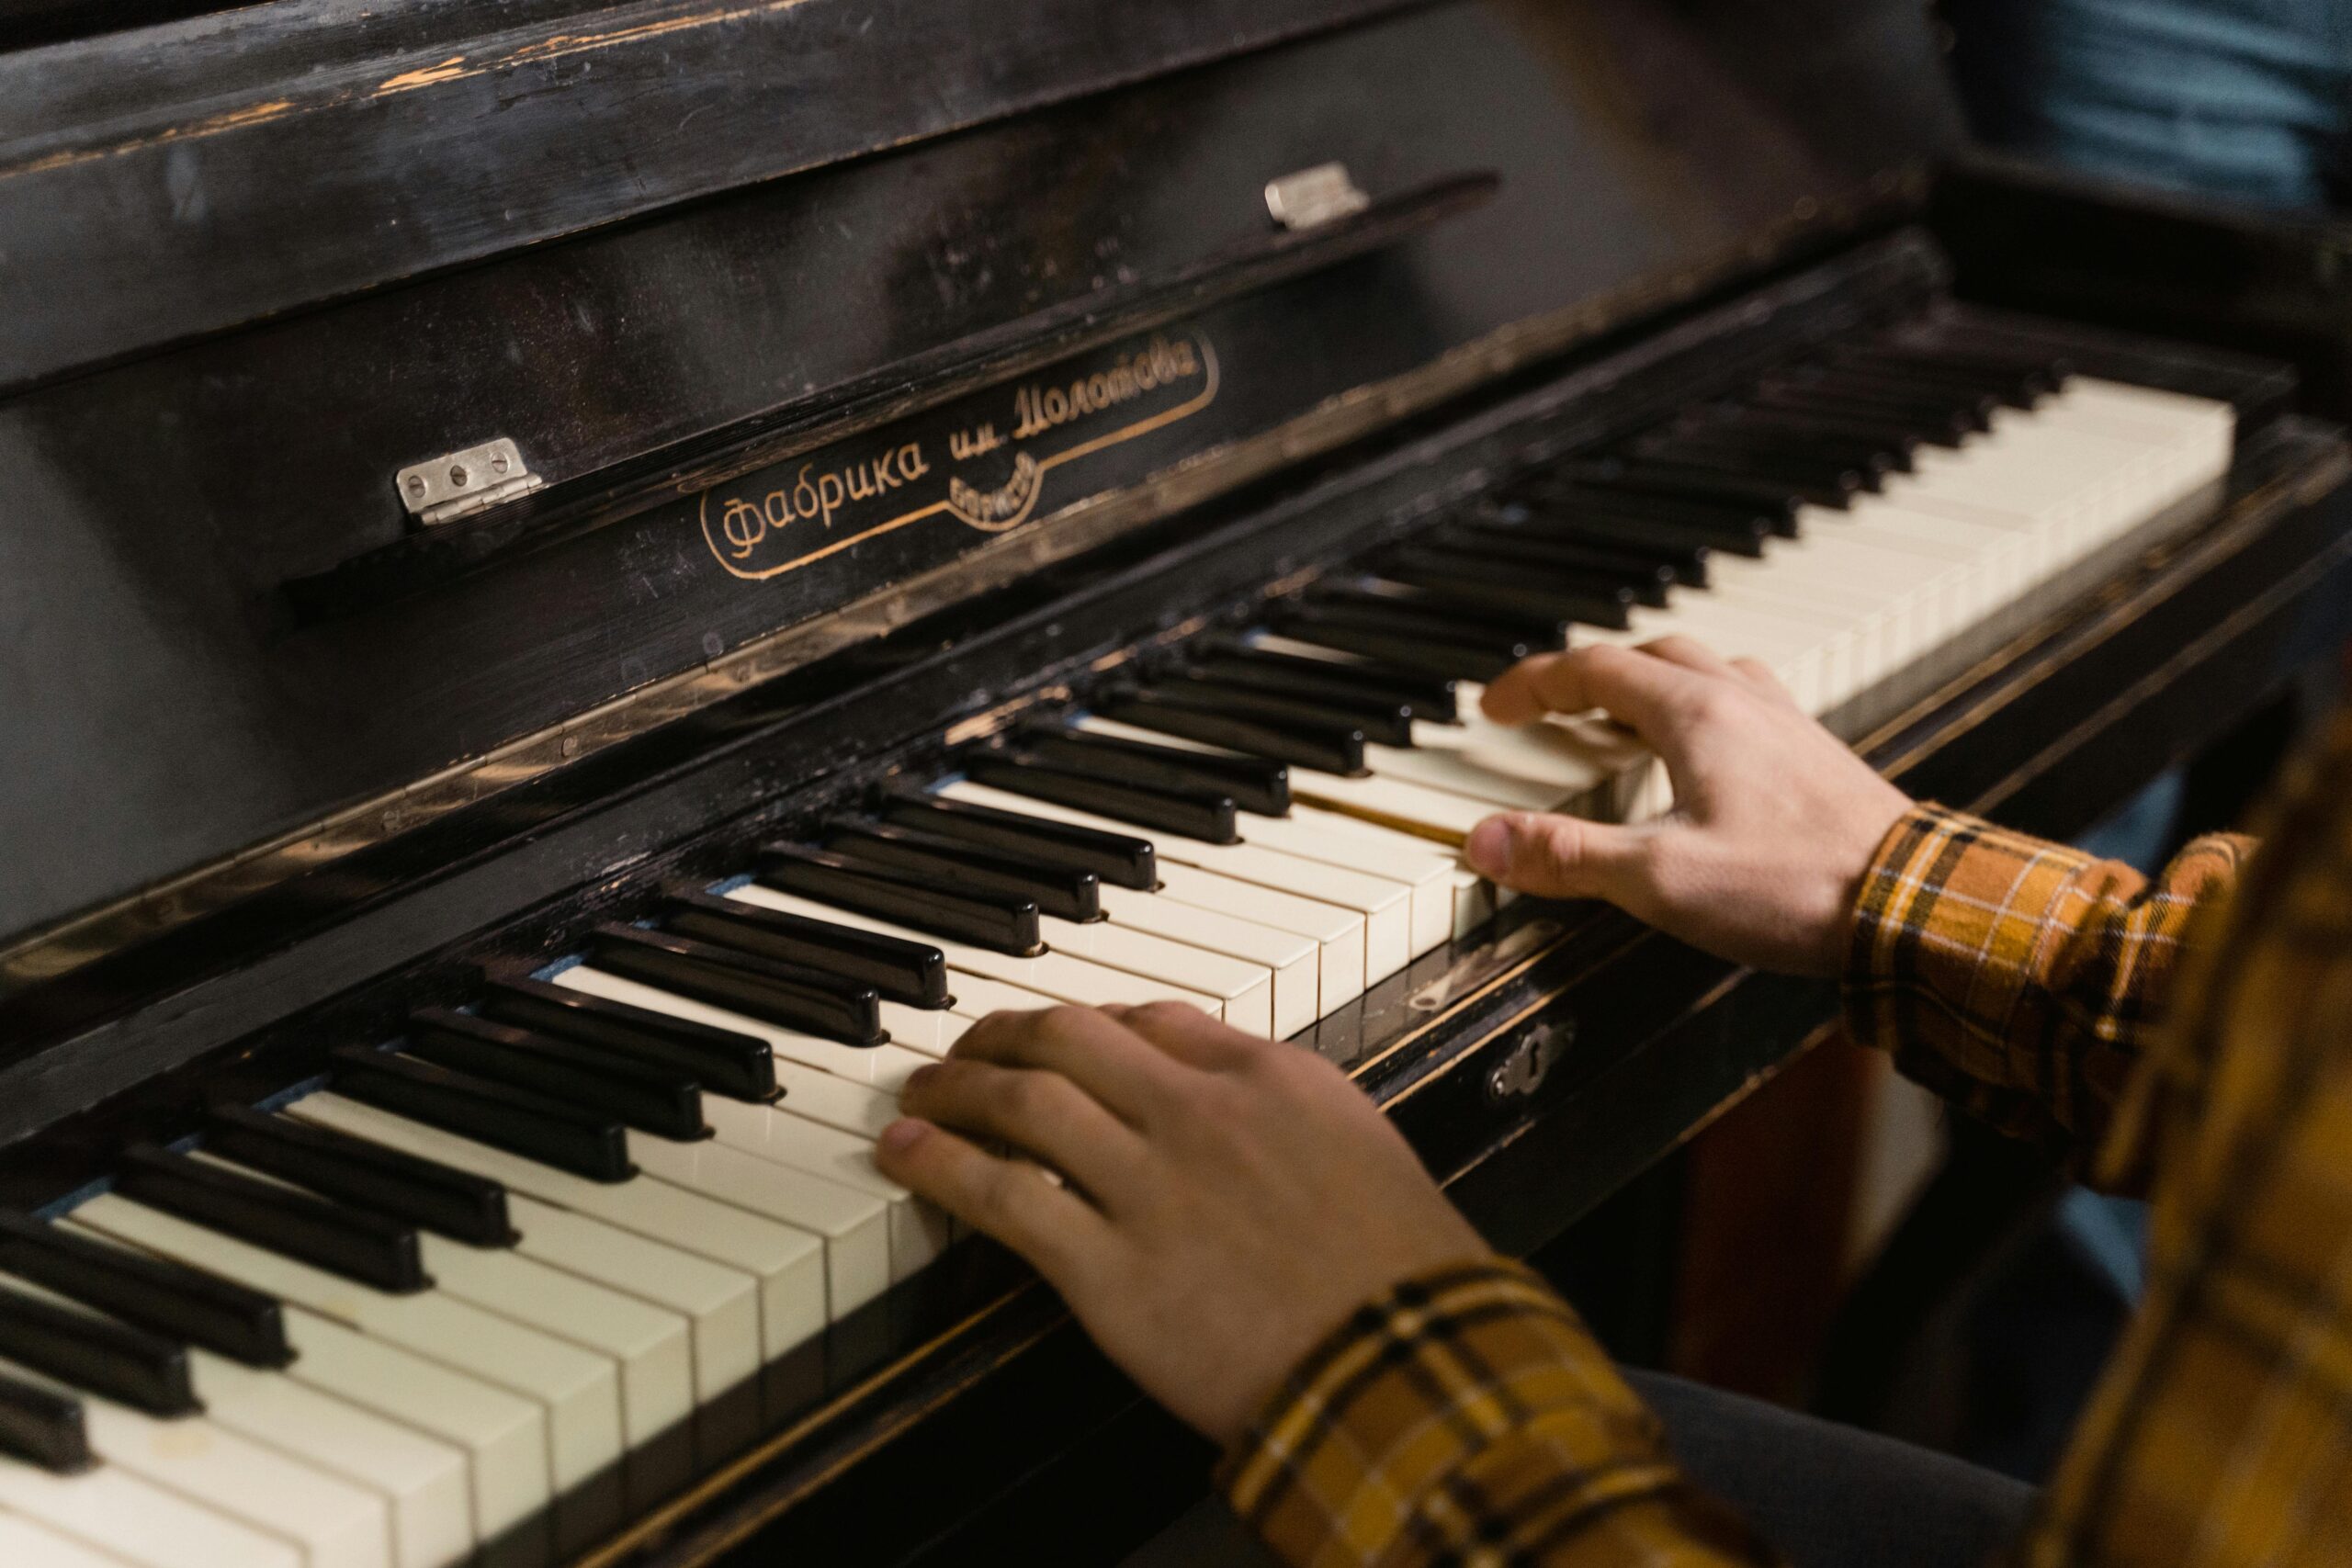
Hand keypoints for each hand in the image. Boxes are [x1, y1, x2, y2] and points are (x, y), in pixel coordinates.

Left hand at [874, 1003, 1484, 1447]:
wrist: (1405, 1362)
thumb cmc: (1404, 1275)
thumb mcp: (1364, 1150)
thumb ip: (1290, 1115)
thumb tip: (1241, 1107)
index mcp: (1268, 1076)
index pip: (1153, 1018)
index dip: (1090, 1024)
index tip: (1061, 1038)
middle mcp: (1198, 1113)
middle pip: (1069, 1039)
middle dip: (1003, 1035)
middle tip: (966, 1046)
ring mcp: (1148, 1186)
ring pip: (1023, 1103)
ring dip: (956, 1089)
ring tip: (919, 1093)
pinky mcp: (1109, 1269)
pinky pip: (1003, 1197)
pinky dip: (940, 1166)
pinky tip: (906, 1154)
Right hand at [1464, 638, 1911, 975]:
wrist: (1912, 902)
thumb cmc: (1795, 886)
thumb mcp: (1658, 879)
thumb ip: (1568, 857)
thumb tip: (1488, 842)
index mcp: (1695, 715)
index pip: (1595, 669)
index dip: (1534, 683)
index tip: (1495, 705)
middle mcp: (1743, 702)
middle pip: (1651, 653)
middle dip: (1588, 674)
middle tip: (1549, 705)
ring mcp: (1786, 725)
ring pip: (1705, 669)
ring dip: (1650, 681)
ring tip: (1620, 715)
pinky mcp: (1816, 757)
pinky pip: (1746, 701)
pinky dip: (1702, 706)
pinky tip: (1706, 753)